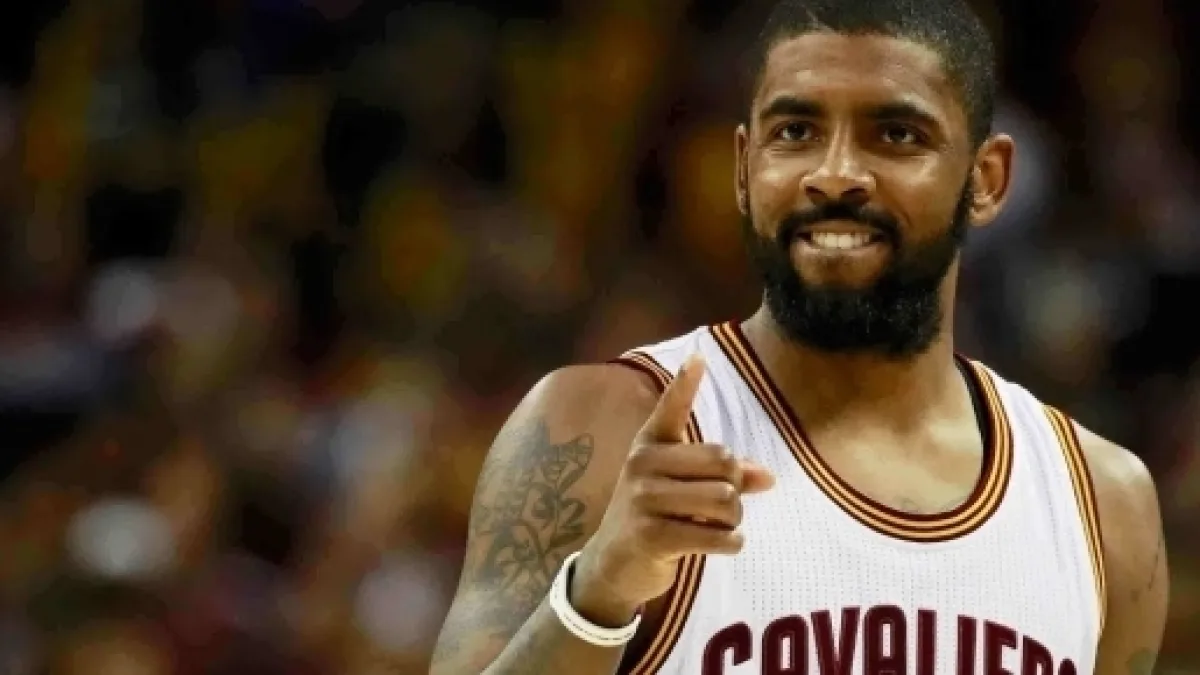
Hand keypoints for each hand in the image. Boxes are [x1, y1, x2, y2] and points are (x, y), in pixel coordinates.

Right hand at [570, 354, 774, 625]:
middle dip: (737, 489)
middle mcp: (642, 465)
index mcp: (649, 445)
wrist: (613, 563)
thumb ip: (725, 477)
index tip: (698, 358)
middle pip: (724, 463)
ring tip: (717, 526)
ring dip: (734, 520)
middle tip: (723, 507)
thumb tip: (769, 477)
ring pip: (726, 501)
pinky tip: (719, 544)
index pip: (670, 409)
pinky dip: (730, 543)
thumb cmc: (656, 516)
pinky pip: (719, 536)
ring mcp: (644, 500)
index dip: (685, 384)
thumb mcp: (682, 488)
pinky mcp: (652, 536)